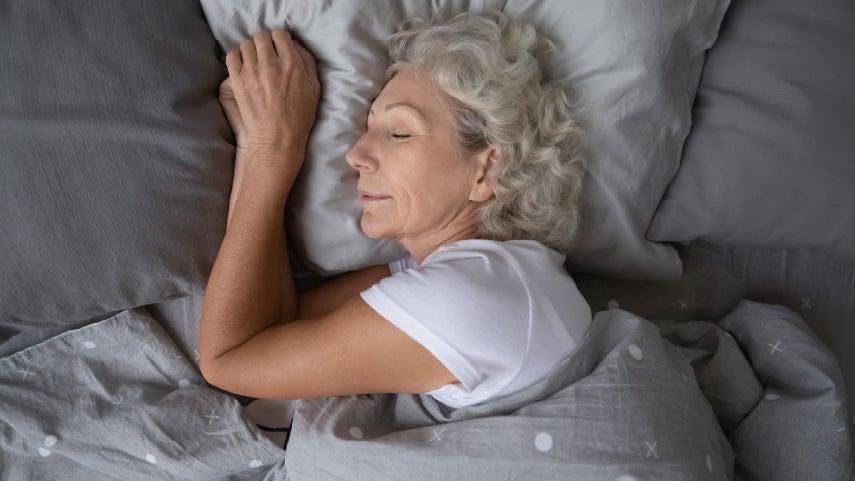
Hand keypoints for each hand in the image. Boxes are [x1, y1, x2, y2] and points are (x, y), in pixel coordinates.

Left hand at [224, 28, 320, 176]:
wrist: (276, 139)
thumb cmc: (299, 117)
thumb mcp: (314, 88)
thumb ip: (307, 62)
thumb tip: (295, 44)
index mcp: (292, 64)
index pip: (280, 35)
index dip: (279, 39)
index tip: (279, 47)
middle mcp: (271, 64)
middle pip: (261, 37)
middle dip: (264, 43)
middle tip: (266, 55)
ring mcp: (252, 72)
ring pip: (246, 45)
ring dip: (250, 50)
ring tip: (254, 62)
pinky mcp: (237, 81)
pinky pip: (232, 56)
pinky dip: (236, 57)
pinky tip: (243, 67)